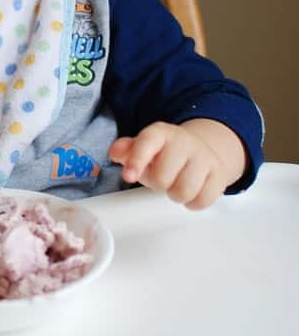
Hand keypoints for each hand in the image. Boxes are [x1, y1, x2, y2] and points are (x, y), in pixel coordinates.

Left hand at [109, 119, 245, 209]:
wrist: (201, 151)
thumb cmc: (165, 155)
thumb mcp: (143, 150)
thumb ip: (126, 151)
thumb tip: (115, 152)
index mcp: (160, 133)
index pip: (148, 142)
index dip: (137, 159)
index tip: (128, 176)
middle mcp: (184, 142)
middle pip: (163, 177)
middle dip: (159, 183)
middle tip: (163, 178)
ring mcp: (204, 157)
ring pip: (184, 191)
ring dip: (176, 194)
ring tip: (176, 184)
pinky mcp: (220, 174)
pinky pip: (202, 200)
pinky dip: (193, 202)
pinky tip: (192, 191)